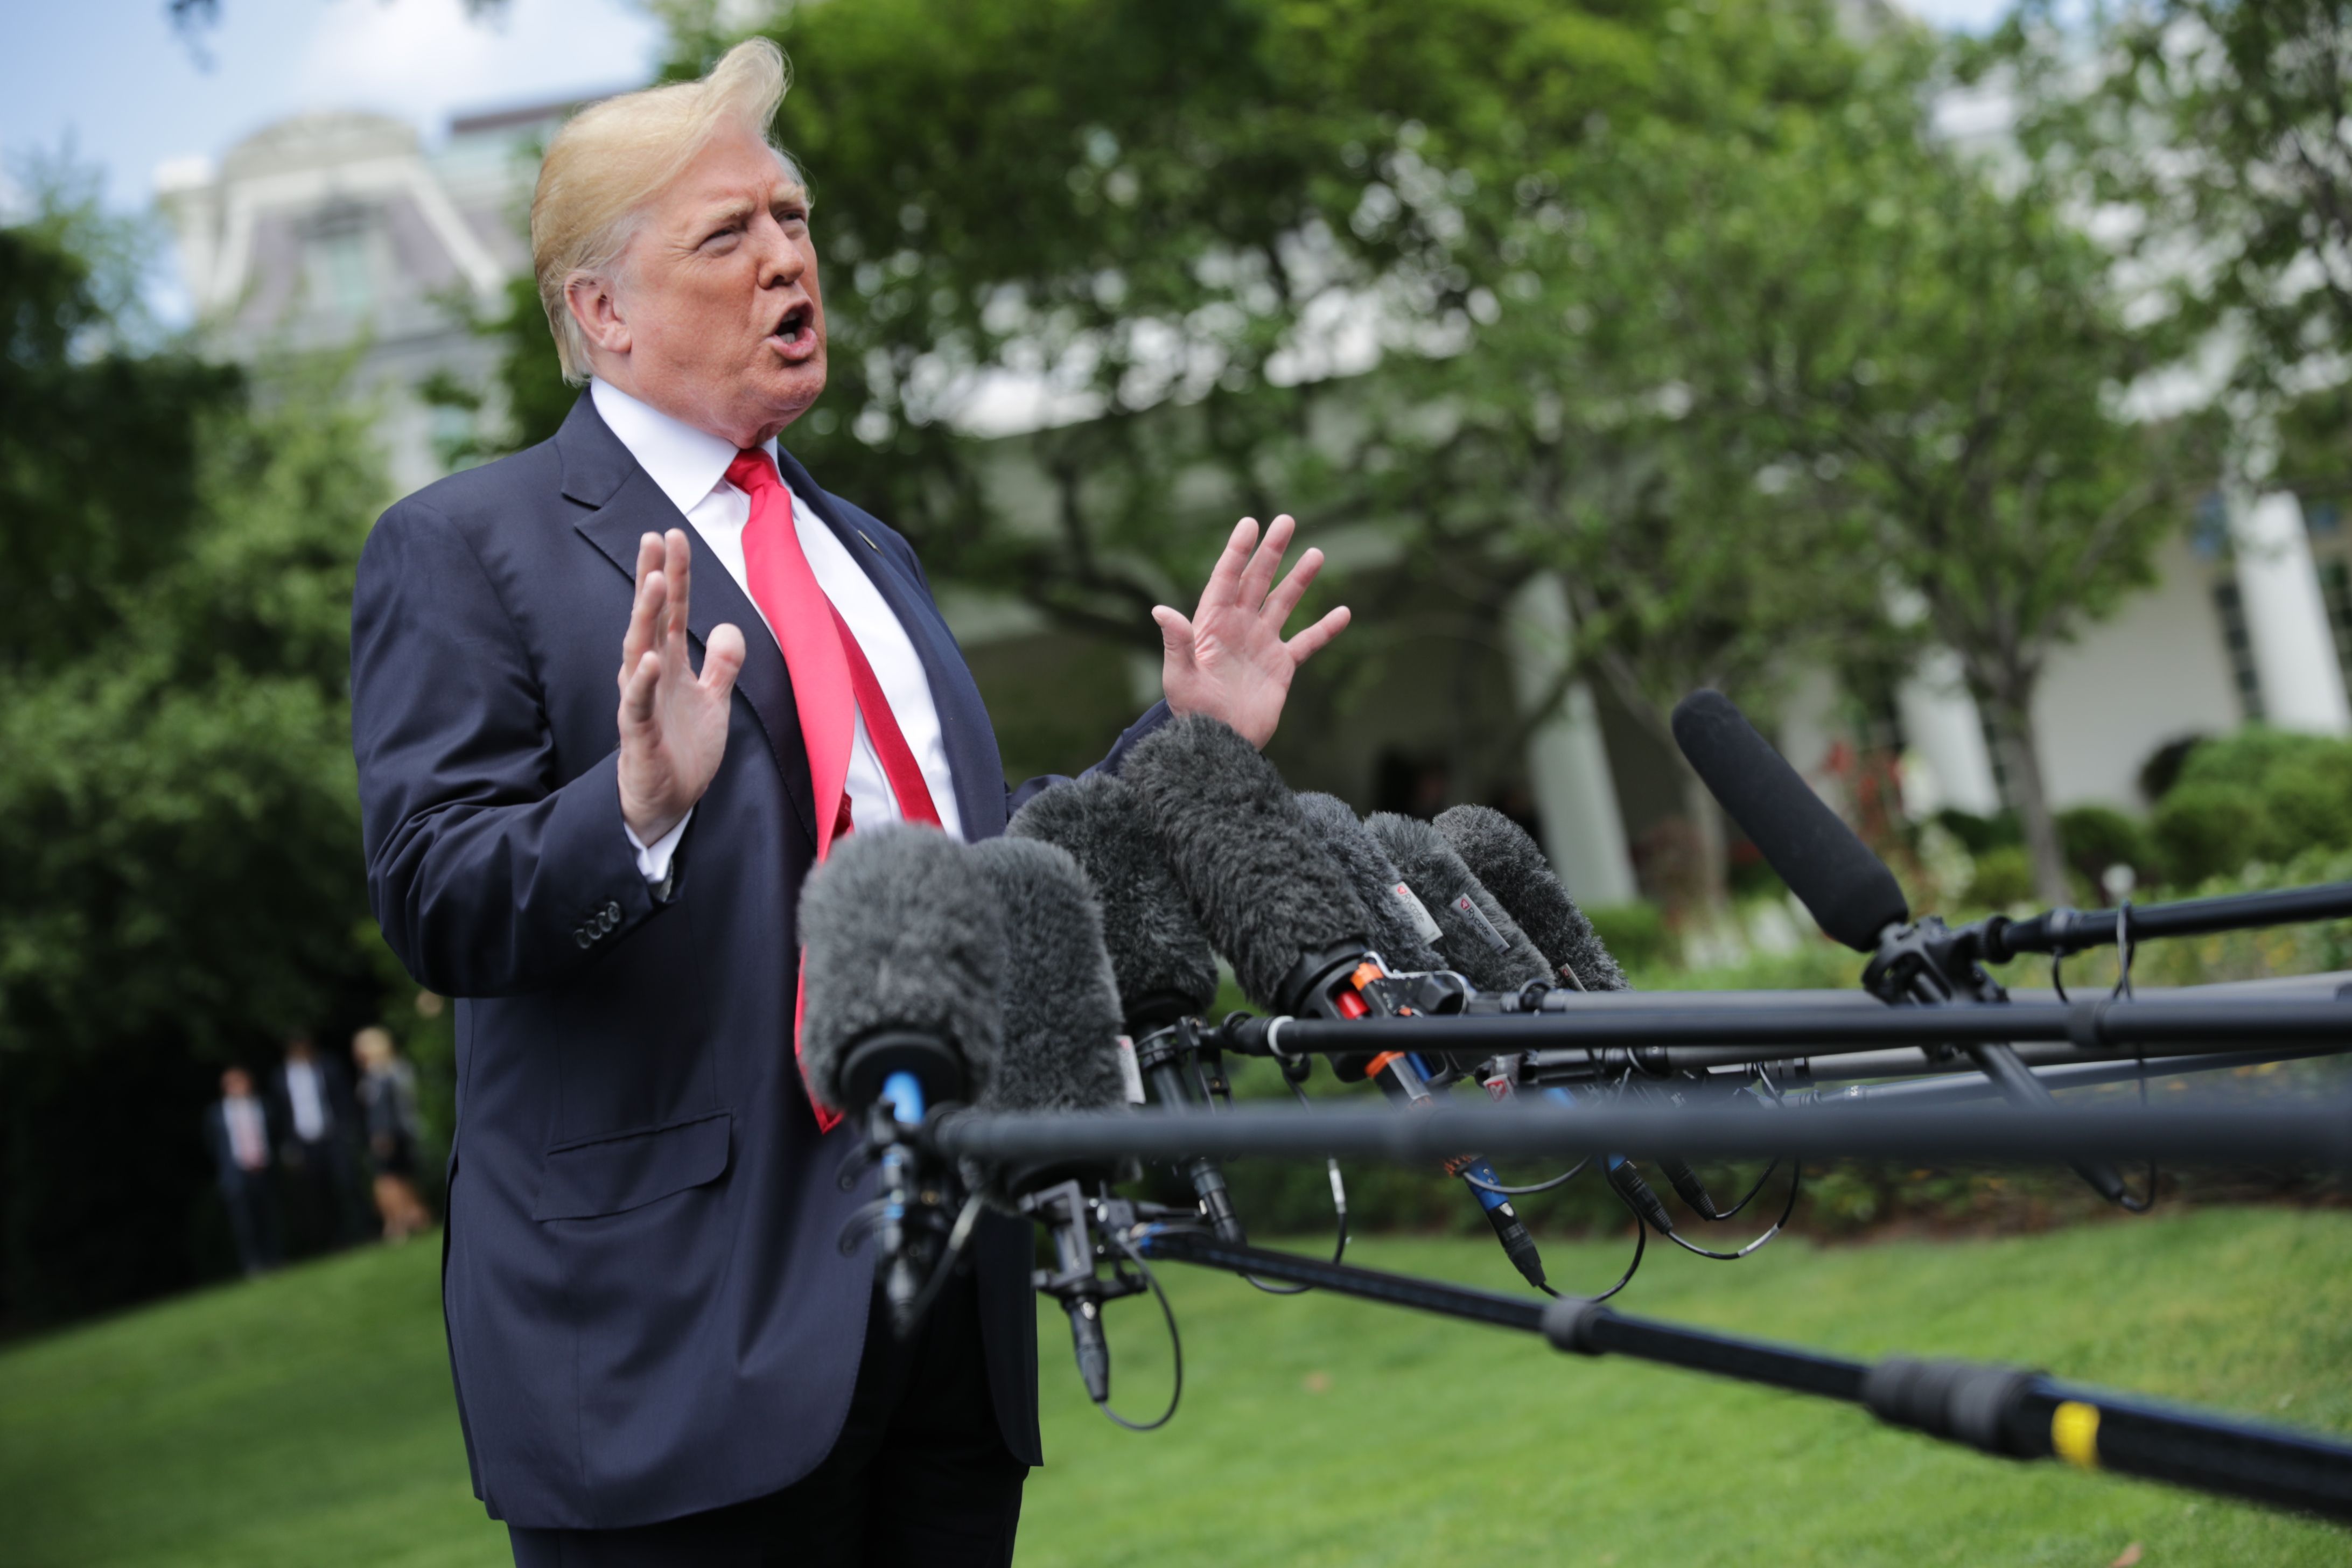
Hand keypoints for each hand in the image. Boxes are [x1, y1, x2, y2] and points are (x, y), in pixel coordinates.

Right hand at [617, 529, 745, 842]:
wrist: (667, 803)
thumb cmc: (683, 750)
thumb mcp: (713, 701)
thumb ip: (721, 664)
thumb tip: (728, 626)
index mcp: (670, 665)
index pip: (672, 611)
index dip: (676, 575)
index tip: (673, 535)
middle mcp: (651, 676)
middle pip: (650, 619)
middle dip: (653, 578)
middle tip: (655, 536)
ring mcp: (640, 703)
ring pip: (638, 650)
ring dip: (645, 616)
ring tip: (654, 580)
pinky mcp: (637, 734)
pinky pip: (637, 703)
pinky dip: (643, 681)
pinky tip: (650, 658)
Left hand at [1154, 514, 1349, 748]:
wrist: (1219, 745)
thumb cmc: (1193, 712)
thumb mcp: (1179, 678)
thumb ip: (1176, 643)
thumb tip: (1160, 610)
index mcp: (1211, 624)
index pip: (1225, 579)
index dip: (1238, 551)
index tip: (1250, 523)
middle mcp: (1238, 627)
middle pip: (1257, 582)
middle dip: (1271, 552)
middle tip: (1286, 520)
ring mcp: (1261, 644)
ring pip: (1283, 603)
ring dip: (1299, 580)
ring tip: (1317, 553)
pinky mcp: (1280, 666)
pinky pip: (1307, 642)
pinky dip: (1325, 629)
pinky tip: (1344, 612)